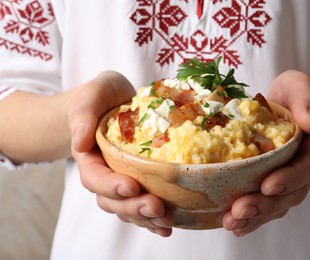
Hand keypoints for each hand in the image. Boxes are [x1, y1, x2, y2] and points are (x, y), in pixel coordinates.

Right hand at [68, 71, 173, 236]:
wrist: (115, 100)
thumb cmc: (102, 96)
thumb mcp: (92, 96)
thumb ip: (83, 114)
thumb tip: (81, 142)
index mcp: (90, 157)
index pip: (95, 178)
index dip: (111, 186)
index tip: (132, 186)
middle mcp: (105, 174)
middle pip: (113, 201)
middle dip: (134, 208)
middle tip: (157, 207)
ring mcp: (122, 180)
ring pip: (129, 208)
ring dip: (147, 218)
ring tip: (168, 220)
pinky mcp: (140, 182)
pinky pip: (143, 204)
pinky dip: (154, 220)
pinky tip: (168, 227)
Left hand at [223, 70, 309, 235]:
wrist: (293, 106)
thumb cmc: (296, 95)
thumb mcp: (301, 87)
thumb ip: (308, 100)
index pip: (306, 167)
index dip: (289, 178)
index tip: (268, 185)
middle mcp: (302, 168)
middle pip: (290, 194)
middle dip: (265, 205)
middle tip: (240, 211)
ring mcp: (287, 178)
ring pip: (276, 204)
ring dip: (254, 217)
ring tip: (232, 223)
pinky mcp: (270, 182)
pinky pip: (263, 203)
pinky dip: (250, 217)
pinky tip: (232, 225)